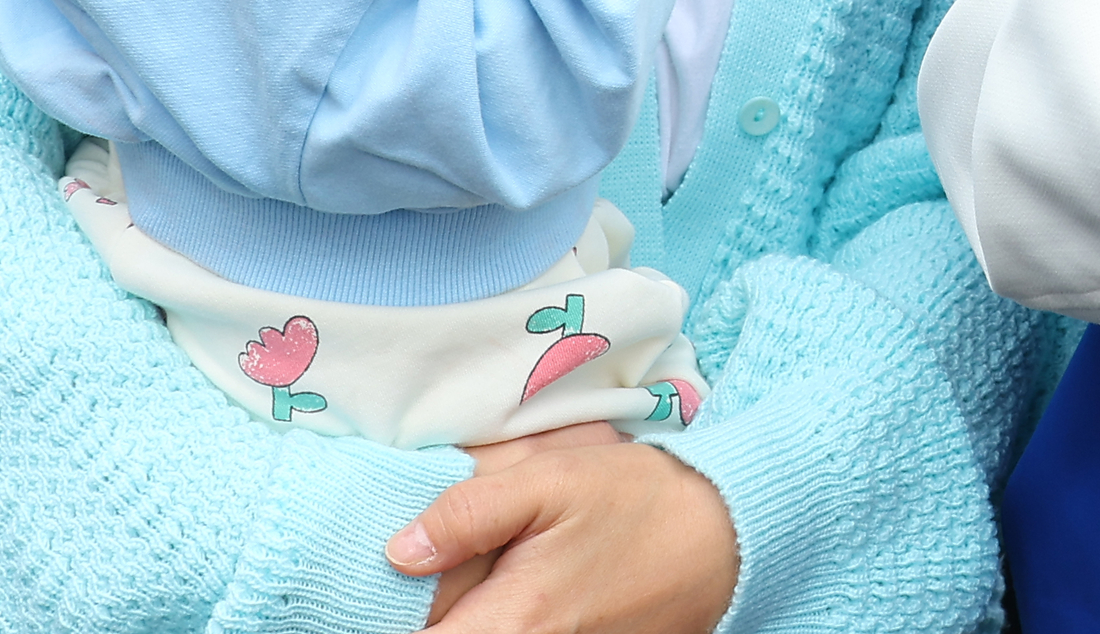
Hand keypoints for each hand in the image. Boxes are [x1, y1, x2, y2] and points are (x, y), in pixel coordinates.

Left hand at [393, 424, 738, 633]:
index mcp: (515, 621)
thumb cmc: (637, 501)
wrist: (722, 538)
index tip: (377, 590)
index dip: (393, 618)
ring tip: (463, 578)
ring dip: (461, 614)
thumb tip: (397, 551)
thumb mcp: (553, 479)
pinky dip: (494, 616)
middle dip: (427, 613)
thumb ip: (471, 512)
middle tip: (418, 573)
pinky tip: (498, 590)